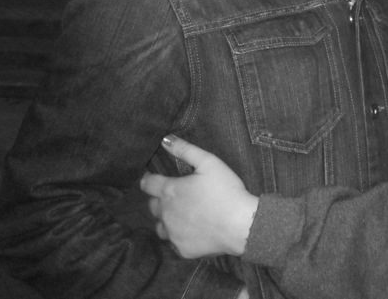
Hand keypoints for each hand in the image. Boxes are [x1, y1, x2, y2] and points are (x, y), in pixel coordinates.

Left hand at [141, 135, 258, 258]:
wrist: (240, 225)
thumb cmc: (225, 190)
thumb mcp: (208, 162)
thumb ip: (185, 150)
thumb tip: (165, 139)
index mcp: (170, 191)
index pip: (147, 184)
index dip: (148, 180)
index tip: (151, 179)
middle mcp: (166, 213)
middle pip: (152, 206)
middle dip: (159, 200)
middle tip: (175, 197)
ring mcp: (173, 234)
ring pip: (160, 226)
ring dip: (165, 220)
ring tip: (180, 216)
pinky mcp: (182, 249)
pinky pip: (174, 242)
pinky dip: (179, 236)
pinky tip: (191, 231)